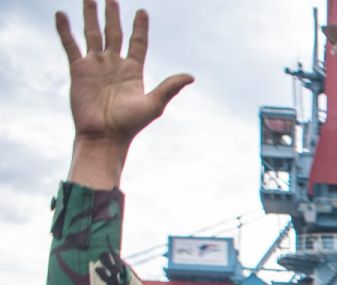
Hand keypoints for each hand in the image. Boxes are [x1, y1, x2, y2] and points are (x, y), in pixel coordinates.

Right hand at [58, 1, 193, 187]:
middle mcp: (114, 65)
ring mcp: (95, 66)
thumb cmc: (129, 124)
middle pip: (114, 33)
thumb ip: (169, 88)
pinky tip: (61, 14)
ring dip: (91, 16)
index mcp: (133, 71)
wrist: (104, 136)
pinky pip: (70, 45)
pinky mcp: (78, 70)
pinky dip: (65, 30)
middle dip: (113, 15)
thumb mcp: (153, 105)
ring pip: (92, 34)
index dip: (140, 28)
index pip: (138, 43)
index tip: (142, 11)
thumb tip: (191, 77)